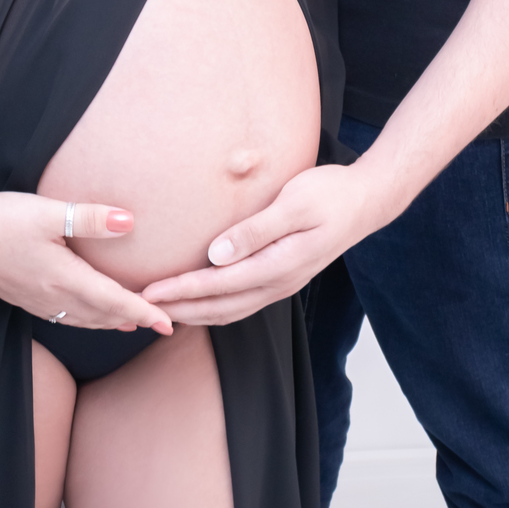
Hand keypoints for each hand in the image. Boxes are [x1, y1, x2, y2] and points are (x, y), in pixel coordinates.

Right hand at [0, 192, 172, 334]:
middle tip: (162, 324)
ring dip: (111, 322)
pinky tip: (89, 314)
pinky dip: (88, 319)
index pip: (114, 301)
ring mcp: (38, 301)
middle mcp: (53, 297)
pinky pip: (67, 317)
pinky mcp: (26, 298)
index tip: (168, 322)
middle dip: (133, 320)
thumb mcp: (49, 212)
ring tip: (132, 323)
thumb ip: (90, 218)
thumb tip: (130, 221)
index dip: (144, 312)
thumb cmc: (3, 221)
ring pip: (84, 319)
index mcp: (64, 279)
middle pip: (102, 315)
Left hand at [141, 164, 376, 325]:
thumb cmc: (331, 194)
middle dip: (180, 310)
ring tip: (163, 310)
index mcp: (278, 266)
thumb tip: (215, 254)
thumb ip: (255, 230)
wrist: (367, 201)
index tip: (148, 292)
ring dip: (195, 313)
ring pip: (230, 310)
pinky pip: (241, 302)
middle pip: (220, 307)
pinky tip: (199, 299)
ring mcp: (282, 283)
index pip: (218, 286)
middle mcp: (278, 283)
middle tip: (141, 308)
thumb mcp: (294, 203)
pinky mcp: (283, 276)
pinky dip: (214, 306)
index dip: (181, 291)